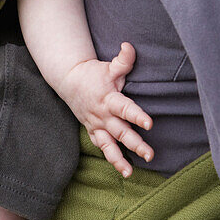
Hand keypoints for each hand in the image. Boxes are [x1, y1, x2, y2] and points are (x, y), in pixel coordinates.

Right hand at [58, 43, 153, 175]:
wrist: (69, 81)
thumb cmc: (93, 73)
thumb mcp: (108, 66)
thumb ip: (123, 60)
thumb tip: (130, 46)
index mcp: (109, 99)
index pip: (125, 109)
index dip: (137, 116)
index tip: (150, 124)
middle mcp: (103, 116)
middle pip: (121, 132)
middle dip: (135, 144)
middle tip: (150, 154)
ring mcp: (97, 126)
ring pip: (109, 146)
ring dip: (119, 160)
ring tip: (131, 173)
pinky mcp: (93, 131)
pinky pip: (101, 148)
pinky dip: (110, 159)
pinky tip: (123, 170)